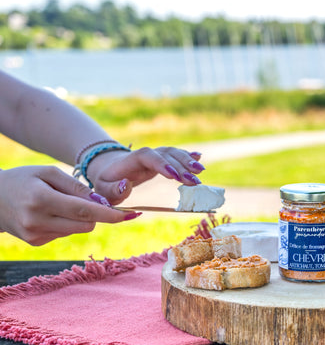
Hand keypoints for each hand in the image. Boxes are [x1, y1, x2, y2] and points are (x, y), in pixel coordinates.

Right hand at [0, 166, 138, 245]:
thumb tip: (101, 203)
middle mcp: (37, 221)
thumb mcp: (48, 172)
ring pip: (77, 230)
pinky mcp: (35, 243)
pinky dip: (66, 224)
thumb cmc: (24, 179)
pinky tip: (51, 213)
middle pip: (85, 224)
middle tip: (93, 201)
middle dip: (97, 215)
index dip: (109, 214)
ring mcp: (35, 235)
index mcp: (41, 199)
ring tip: (61, 203)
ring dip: (80, 218)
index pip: (84, 211)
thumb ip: (76, 187)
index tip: (129, 215)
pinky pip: (65, 234)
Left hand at [85, 146, 203, 204]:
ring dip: (188, 161)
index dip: (161, 164)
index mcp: (131, 160)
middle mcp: (146, 154)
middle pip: (165, 155)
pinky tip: (199, 157)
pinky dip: (188, 156)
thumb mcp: (103, 190)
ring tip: (200, 172)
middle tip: (194, 182)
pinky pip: (176, 155)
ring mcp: (155, 155)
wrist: (109, 171)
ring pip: (174, 153)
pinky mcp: (162, 159)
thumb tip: (127, 184)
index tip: (173, 176)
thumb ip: (114, 189)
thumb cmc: (106, 183)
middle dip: (181, 167)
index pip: (148, 157)